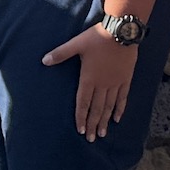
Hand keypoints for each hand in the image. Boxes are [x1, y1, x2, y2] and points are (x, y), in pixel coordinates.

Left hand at [42, 22, 141, 139]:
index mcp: (89, 78)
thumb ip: (60, 54)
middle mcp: (102, 84)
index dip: (81, 117)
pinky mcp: (126, 79)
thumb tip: (44, 60)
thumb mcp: (76, 44)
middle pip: (96, 109)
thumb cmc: (97, 37)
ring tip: (101, 134)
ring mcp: (115, 83)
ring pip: (109, 106)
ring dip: (104, 121)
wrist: (122, 31)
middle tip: (90, 138)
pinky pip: (122, 98)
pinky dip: (119, 109)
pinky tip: (117, 119)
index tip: (80, 130)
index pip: (83, 102)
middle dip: (92, 124)